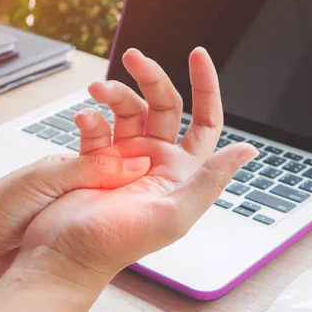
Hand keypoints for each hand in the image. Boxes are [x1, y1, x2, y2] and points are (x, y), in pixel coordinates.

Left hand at [0, 144, 151, 299]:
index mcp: (69, 164)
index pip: (112, 149)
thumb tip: (135, 162)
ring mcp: (79, 211)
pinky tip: (126, 224)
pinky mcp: (77, 235)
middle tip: (153, 175)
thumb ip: (89, 168)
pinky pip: (105, 224)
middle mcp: (78, 186)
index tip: (151, 158)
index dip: (132, 150)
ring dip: (128, 198)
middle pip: (119, 174)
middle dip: (135, 171)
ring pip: (115, 201)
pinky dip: (116, 221)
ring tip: (142, 200)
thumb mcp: (45, 179)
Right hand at [17, 47, 257, 287]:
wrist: (63, 255)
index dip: (206, 88)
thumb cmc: (118, 245)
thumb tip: (249, 151)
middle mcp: (156, 160)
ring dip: (114, 93)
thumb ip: (210, 180)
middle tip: (133, 56)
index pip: (205, 122)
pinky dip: (91, 117)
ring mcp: (124, 157)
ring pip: (128, 109)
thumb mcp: (173, 215)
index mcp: (181, 172)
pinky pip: (98, 126)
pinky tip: (84, 119)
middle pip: (164, 105)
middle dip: (151, 77)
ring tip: (96, 89)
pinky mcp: (95, 158)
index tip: (197, 56)